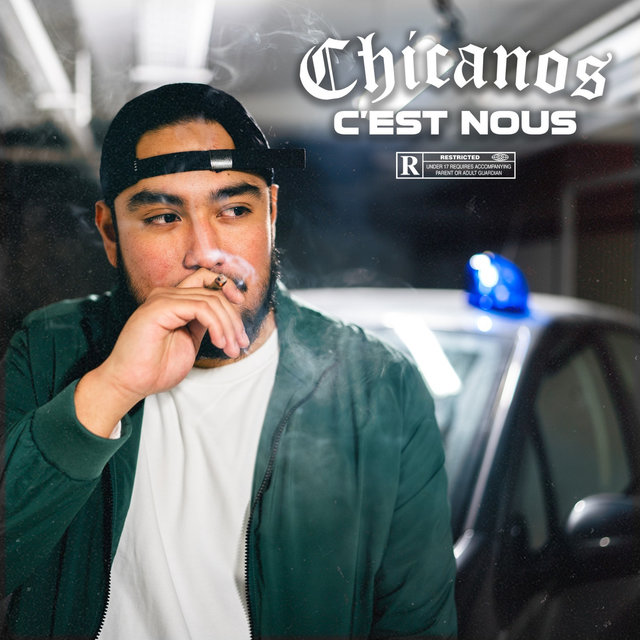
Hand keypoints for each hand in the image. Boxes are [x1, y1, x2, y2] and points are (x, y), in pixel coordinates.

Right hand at [74, 269, 249, 436]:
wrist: (131, 383)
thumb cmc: (156, 368)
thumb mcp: (190, 340)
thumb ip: (204, 323)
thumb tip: (227, 314)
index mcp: (173, 300)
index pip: (207, 280)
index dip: (228, 288)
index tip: (241, 307)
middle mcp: (166, 294)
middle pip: (213, 292)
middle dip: (233, 319)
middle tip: (240, 344)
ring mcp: (162, 299)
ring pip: (211, 300)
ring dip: (228, 327)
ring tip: (231, 349)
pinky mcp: (159, 307)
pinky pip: (201, 308)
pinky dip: (217, 325)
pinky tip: (219, 343)